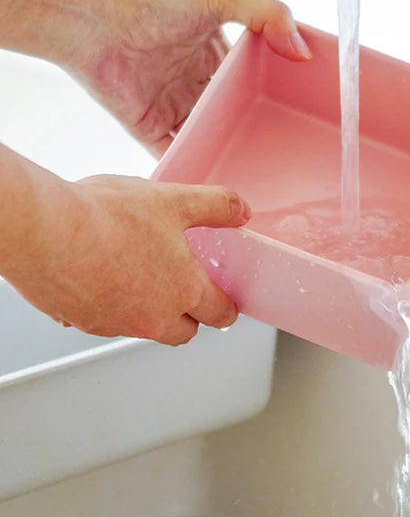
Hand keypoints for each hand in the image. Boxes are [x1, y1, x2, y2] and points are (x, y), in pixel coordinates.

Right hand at [4, 168, 249, 344]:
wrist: (44, 231)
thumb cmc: (107, 217)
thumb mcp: (175, 200)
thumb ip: (215, 206)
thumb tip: (241, 210)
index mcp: (184, 290)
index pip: (219, 314)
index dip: (227, 308)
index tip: (226, 304)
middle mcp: (152, 317)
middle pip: (183, 332)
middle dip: (191, 316)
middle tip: (188, 293)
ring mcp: (115, 323)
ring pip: (143, 327)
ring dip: (149, 310)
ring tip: (141, 275)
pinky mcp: (80, 321)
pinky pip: (105, 320)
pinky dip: (111, 304)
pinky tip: (102, 273)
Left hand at [72, 0, 311, 156]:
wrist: (91, 21)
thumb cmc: (154, 1)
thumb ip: (266, 14)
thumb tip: (302, 51)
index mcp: (217, 54)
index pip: (255, 80)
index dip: (277, 94)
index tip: (305, 115)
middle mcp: (198, 83)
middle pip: (235, 113)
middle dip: (258, 130)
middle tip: (292, 154)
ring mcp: (174, 108)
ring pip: (210, 138)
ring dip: (230, 153)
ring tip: (264, 178)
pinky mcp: (150, 129)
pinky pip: (177, 156)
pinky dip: (193, 170)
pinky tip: (218, 186)